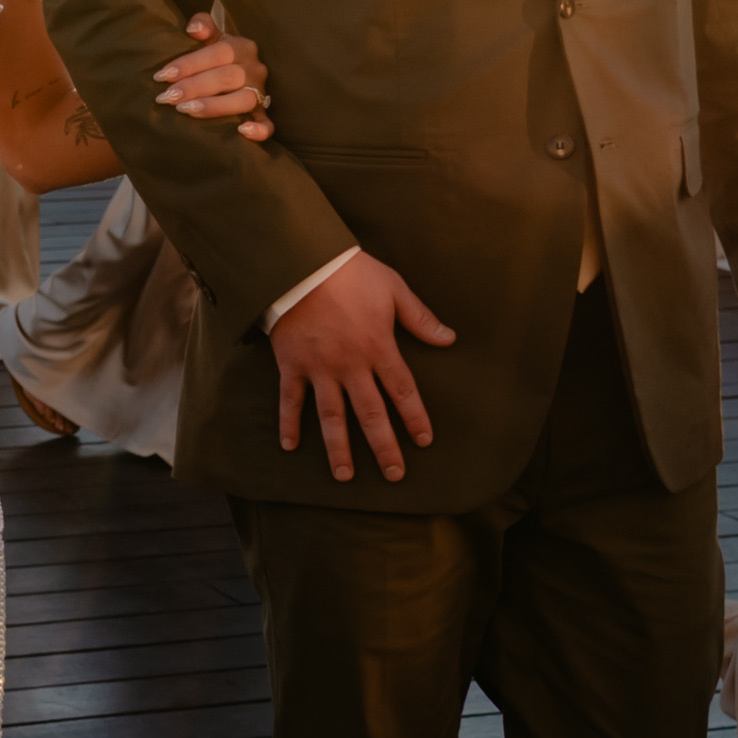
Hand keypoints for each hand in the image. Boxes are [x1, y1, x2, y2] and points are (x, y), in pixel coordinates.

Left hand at [152, 9, 273, 142]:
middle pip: (227, 77)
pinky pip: (268, 125)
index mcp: (242, 47)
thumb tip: (194, 29)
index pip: (218, 52)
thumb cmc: (214, 56)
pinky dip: (259, 129)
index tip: (162, 75)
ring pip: (244, 100)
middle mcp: (255, 69)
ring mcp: (261, 93)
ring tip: (186, 110)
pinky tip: (242, 131)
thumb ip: (202, 26)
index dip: (189, 64)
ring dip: (214, 106)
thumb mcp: (211, 38)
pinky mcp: (264, 115)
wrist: (235, 72)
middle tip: (167, 97)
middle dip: (194, 87)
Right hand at [272, 251, 455, 486]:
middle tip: (394, 474)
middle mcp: (350, 365)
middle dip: (384, 447)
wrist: (302, 261)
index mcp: (378, 347)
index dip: (415, 418)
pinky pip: (290, 399)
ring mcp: (319, 368)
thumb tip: (449, 339)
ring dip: (339, 448)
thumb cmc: (351, 272)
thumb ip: (420, 318)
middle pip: (370, 414)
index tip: (424, 441)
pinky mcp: (291, 364)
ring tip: (345, 475)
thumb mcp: (393, 288)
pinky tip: (290, 447)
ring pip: (331, 417)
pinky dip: (288, 423)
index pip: (402, 391)